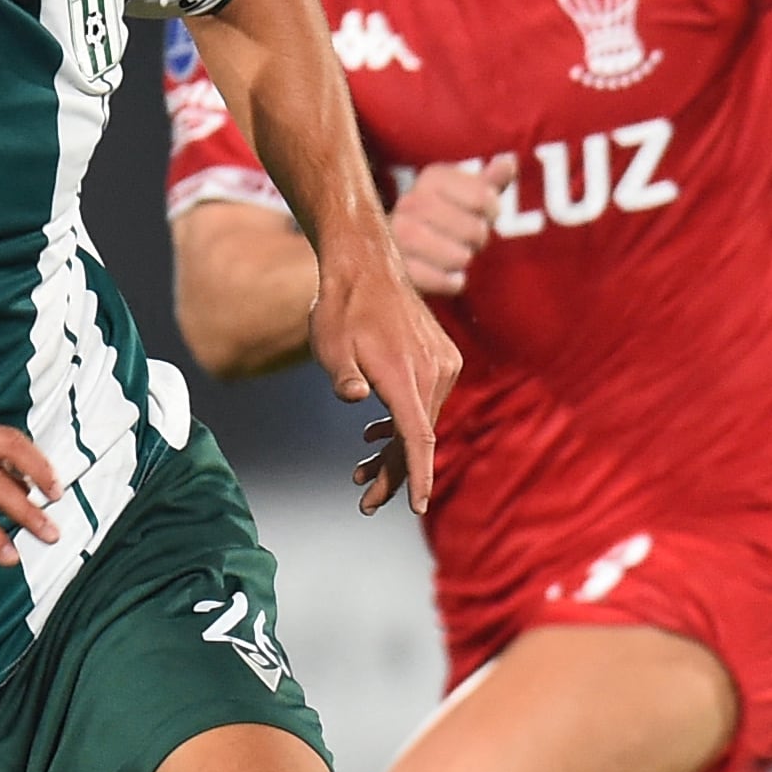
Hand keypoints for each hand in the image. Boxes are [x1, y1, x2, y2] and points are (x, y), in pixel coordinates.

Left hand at [314, 246, 459, 514]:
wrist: (367, 266)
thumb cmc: (340, 308)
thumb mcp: (329, 345)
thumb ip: (343, 376)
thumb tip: (354, 397)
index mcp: (405, 375)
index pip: (418, 438)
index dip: (417, 476)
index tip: (416, 506)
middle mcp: (433, 372)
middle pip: (419, 438)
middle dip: (394, 474)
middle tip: (364, 501)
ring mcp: (442, 365)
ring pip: (423, 422)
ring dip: (395, 449)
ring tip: (360, 471)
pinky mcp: (442, 358)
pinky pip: (426, 402)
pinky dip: (404, 423)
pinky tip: (374, 434)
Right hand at [388, 158, 504, 296]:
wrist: (399, 248)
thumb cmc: (444, 219)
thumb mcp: (468, 196)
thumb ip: (489, 182)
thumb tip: (510, 161)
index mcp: (432, 179)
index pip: (482, 196)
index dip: (492, 211)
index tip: (486, 215)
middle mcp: (410, 203)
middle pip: (469, 228)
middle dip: (479, 238)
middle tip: (473, 241)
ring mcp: (396, 236)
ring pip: (452, 254)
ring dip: (463, 259)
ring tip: (460, 257)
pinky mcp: (394, 267)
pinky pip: (432, 279)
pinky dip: (448, 282)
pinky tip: (451, 277)